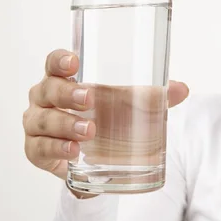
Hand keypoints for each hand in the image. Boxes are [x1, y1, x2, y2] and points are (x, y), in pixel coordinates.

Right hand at [22, 49, 188, 182]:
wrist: (95, 160)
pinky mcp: (38, 151)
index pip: (53, 64)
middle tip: (90, 98)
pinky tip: (73, 151)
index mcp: (63, 80)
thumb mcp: (127, 106)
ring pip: (43, 121)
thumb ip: (153, 97)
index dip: (59, 60)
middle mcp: (44, 100)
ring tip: (90, 131)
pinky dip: (57, 149)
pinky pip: (41, 149)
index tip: (74, 61)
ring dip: (65, 125)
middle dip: (67, 93)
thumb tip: (182, 89)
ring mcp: (37, 126)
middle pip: (47, 90)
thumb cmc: (105, 119)